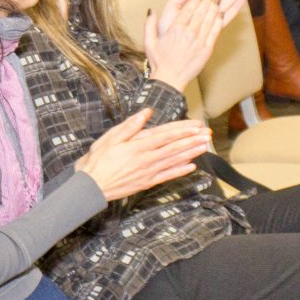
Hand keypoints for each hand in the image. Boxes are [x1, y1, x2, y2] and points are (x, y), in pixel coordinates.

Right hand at [73, 107, 213, 201]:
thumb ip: (129, 126)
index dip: (183, 130)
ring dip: (191, 153)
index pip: (166, 135)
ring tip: (205, 146)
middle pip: (174, 147)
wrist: (91, 186)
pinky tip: (191, 166)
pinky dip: (180, 171)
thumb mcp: (109, 139)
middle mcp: (146, 159)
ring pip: (174, 160)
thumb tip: (146, 113)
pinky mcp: (147, 182)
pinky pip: (167, 176)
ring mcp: (148, 172)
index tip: (196, 125)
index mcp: (138, 146)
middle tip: (208, 135)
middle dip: (192, 140)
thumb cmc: (97, 161)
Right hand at [141, 0, 241, 88]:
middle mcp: (188, 33)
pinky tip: (223, 12)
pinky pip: (215, 32)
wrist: (169, 79)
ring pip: (210, 19)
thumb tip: (151, 10)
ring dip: (216, 7)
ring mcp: (199, 41)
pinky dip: (220, 21)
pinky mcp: (207, 49)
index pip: (188, 9)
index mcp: (175, 29)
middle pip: (201, 11)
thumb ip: (149, 24)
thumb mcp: (149, 42)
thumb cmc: (159, 62)